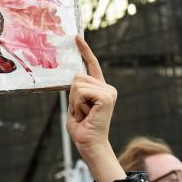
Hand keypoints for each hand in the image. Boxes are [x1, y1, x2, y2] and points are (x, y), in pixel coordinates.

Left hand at [66, 35, 123, 181]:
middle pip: (77, 76)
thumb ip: (76, 90)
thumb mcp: (75, 104)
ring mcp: (109, 91)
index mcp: (100, 88)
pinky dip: (79, 104)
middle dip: (72, 95)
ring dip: (75, 101)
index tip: (76, 37)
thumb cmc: (81, 128)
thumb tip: (74, 77)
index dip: (84, 50)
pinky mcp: (107, 96)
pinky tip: (87, 114)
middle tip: (81, 111)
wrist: (89, 144)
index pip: (91, 65)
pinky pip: (81, 92)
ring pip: (77, 84)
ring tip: (84, 114)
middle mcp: (107, 87)